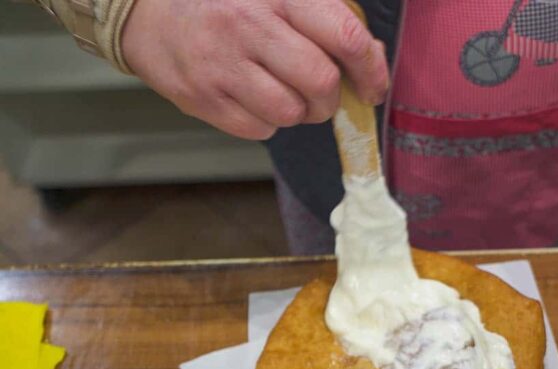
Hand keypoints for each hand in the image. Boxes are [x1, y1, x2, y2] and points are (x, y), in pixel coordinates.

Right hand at [122, 0, 388, 139]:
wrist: (146, 9)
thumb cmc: (226, 3)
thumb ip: (327, 18)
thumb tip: (372, 59)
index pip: (345, 36)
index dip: (370, 69)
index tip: (373, 87)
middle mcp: (249, 24)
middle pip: (321, 82)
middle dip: (330, 98)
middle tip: (320, 93)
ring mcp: (222, 63)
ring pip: (291, 112)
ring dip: (298, 112)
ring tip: (281, 92)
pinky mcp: (202, 96)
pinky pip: (260, 130)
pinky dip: (265, 122)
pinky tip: (251, 97)